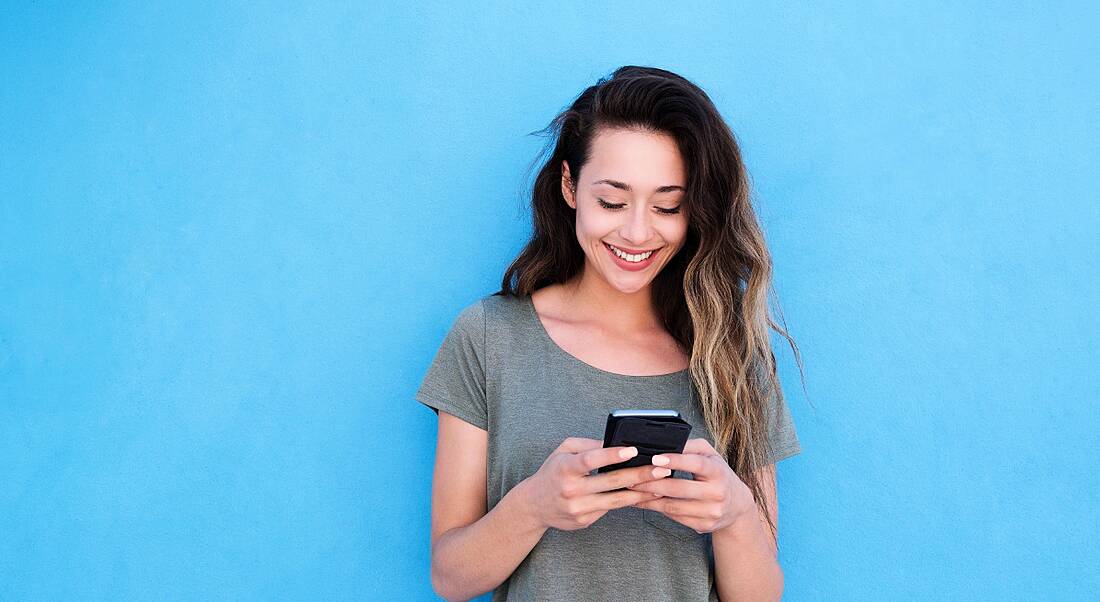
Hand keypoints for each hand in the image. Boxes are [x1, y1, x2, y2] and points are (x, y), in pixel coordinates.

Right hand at [522, 437, 671, 530]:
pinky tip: (643, 496)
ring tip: (660, 486)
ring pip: (615, 500)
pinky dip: (628, 502)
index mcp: (565, 467)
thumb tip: (616, 442)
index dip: (612, 455)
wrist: (534, 505)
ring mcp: (578, 508)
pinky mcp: (584, 521)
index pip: (590, 460)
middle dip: (639, 474)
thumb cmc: (553, 472)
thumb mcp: (564, 451)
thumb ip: (588, 445)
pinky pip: (610, 509)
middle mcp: (571, 489)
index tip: (633, 450)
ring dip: (640, 492)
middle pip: (610, 481)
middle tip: (661, 469)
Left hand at [627, 438, 754, 533]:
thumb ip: (690, 447)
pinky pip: (675, 517)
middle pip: (679, 489)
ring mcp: (711, 511)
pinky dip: (657, 509)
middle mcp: (717, 493)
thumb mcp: (710, 455)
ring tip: (632, 490)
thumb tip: (665, 443)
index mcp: (718, 471)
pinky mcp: (704, 525)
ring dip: (649, 498)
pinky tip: (644, 502)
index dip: (675, 461)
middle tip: (631, 477)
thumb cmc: (718, 473)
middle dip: (651, 483)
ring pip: (673, 506)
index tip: (655, 458)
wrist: (737, 504)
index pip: (696, 464)